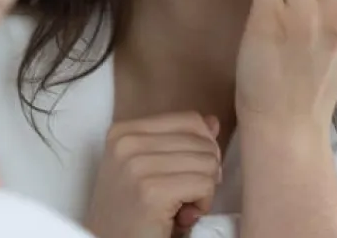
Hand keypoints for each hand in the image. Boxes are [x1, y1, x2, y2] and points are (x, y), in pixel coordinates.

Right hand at [84, 112, 222, 237]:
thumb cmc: (131, 212)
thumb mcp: (150, 167)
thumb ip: (180, 142)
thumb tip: (213, 122)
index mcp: (123, 131)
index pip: (190, 120)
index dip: (203, 148)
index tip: (187, 173)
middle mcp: (126, 142)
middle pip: (202, 142)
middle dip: (204, 171)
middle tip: (182, 195)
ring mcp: (137, 165)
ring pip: (208, 162)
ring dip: (204, 189)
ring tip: (180, 205)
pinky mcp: (151, 191)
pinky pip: (204, 184)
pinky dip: (203, 204)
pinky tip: (182, 215)